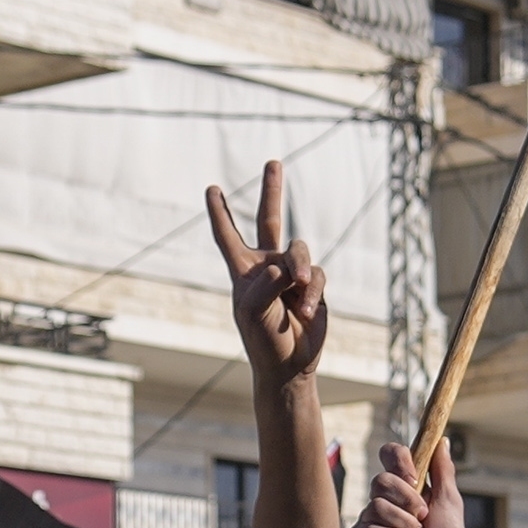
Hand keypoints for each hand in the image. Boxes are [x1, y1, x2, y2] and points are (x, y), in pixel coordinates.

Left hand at [210, 162, 329, 388]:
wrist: (289, 365)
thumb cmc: (262, 340)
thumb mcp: (253, 312)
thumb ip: (264, 283)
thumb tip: (283, 264)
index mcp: (243, 271)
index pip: (228, 236)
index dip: (220, 212)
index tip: (211, 188)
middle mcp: (266, 266)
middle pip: (269, 219)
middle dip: (272, 191)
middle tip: (273, 162)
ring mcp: (291, 274)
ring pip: (300, 251)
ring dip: (300, 270)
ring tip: (300, 289)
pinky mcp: (313, 285)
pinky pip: (317, 276)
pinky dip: (311, 292)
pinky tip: (305, 311)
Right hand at [358, 434, 471, 527]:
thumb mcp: (449, 504)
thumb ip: (443, 472)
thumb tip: (442, 440)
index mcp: (406, 486)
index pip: (390, 455)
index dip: (398, 460)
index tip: (415, 477)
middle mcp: (385, 499)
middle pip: (381, 480)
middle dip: (408, 501)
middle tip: (423, 518)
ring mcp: (371, 520)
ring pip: (376, 506)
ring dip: (404, 525)